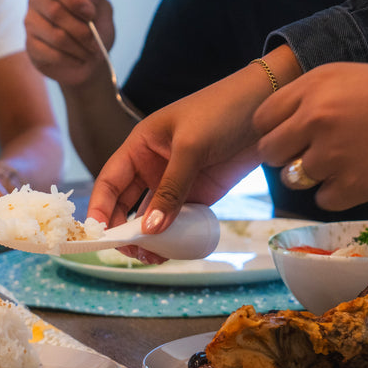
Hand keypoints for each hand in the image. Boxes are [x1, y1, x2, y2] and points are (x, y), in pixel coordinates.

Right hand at [25, 0, 114, 87]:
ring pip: (55, 36)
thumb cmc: (95, 30)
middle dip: (81, 30)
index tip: (92, 15)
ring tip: (90, 54)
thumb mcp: (102, 10)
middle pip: (56, 12)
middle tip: (95, 43)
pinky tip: (78, 61)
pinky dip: (69, 59)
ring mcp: (31, 23)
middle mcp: (38, 1)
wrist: (89, 58)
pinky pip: (49, 53)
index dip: (75, 0)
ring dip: (78, 48)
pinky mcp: (30, 45)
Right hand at [87, 49, 302, 261]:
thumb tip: (151, 230)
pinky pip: (177, 221)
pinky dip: (171, 238)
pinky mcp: (198, 195)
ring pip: (150, 217)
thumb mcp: (191, 146)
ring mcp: (174, 183)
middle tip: (127, 251)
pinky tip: (169, 252)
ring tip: (149, 257)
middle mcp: (152, 167)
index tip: (97, 233)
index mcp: (140, 147)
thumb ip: (170, 189)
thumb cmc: (223, 110)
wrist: (270, 111)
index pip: (109, 182)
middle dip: (122, 230)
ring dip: (147, 238)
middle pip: (125, 205)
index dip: (99, 208)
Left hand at [254, 63, 367, 209]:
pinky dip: (339, 194)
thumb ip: (311, 99)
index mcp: (314, 86)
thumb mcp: (350, 78)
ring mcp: (331, 154)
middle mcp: (316, 117)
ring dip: (312, 176)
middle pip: (269, 152)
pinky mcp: (350, 186)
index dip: (274, 131)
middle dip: (286, 157)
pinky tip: (362, 175)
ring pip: (293, 179)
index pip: (263, 119)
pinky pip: (322, 200)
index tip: (290, 136)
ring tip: (344, 161)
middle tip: (312, 154)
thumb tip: (280, 127)